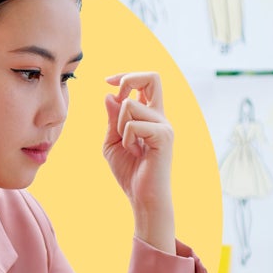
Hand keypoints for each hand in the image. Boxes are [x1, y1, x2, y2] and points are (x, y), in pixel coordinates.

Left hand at [103, 72, 174, 250]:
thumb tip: (110, 95)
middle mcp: (161, 116)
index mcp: (150, 115)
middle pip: (152, 78)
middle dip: (128, 80)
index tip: (108, 81)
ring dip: (118, 126)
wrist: (142, 197)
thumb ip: (111, 118)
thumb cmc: (129, 171)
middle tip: (117, 98)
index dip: (125, 76)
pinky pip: (132, 125)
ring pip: (130, 106)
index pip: (145, 82)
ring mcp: (164, 125)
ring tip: (129, 146)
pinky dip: (126, 139)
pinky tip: (135, 153)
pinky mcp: (163, 136)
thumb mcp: (112, 141)